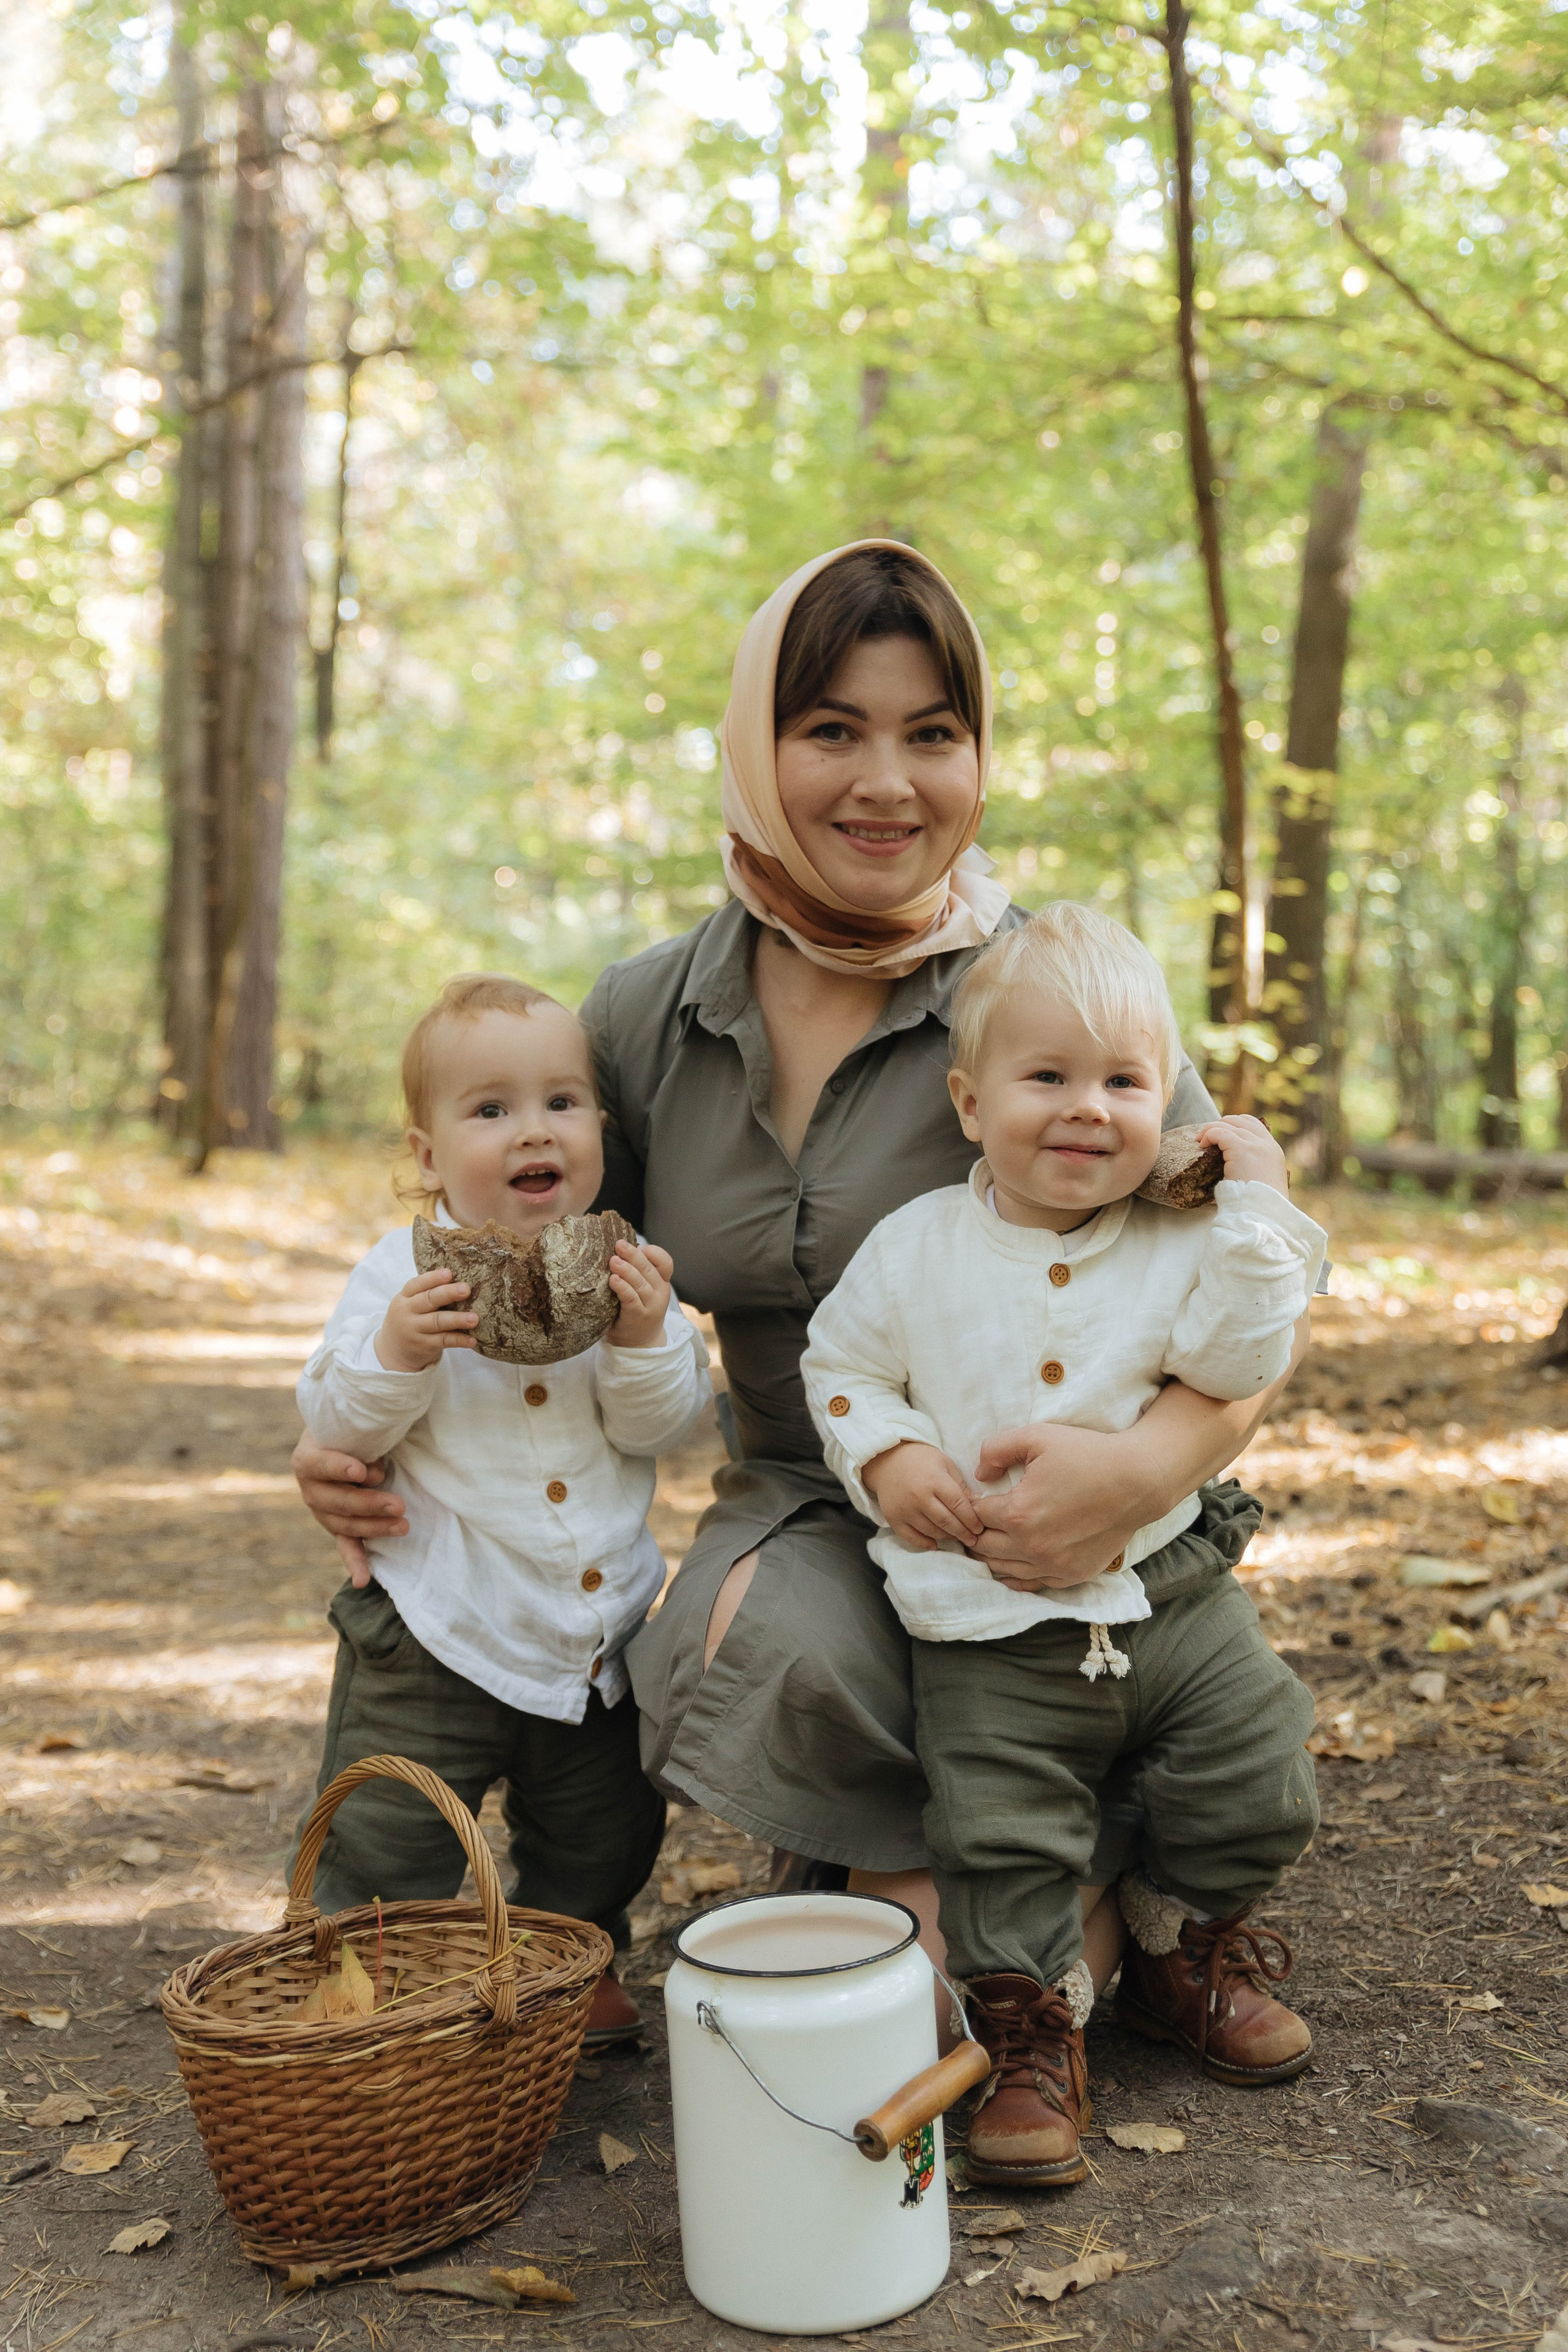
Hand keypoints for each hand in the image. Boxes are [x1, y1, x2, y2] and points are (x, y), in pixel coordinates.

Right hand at [291, 1432, 407, 1589]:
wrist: (342, 1439)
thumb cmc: (354, 1429)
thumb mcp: (355, 1427)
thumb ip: (363, 1439)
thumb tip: (378, 1464)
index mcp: (308, 1459)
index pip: (321, 1465)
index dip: (340, 1468)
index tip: (364, 1470)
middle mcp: (310, 1488)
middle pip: (338, 1501)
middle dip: (370, 1504)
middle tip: (399, 1504)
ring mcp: (322, 1511)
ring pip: (346, 1524)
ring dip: (375, 1528)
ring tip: (403, 1526)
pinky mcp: (337, 1526)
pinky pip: (346, 1545)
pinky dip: (355, 1562)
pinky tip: (363, 1580)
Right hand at [374, 1268, 478, 1371]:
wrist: (393, 1351)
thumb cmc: (410, 1320)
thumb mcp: (410, 1305)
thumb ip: (427, 1294)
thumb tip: (460, 1282)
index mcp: (404, 1297)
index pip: (417, 1284)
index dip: (433, 1278)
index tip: (449, 1273)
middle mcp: (406, 1312)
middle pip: (428, 1300)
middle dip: (448, 1293)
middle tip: (466, 1289)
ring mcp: (414, 1330)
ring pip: (437, 1322)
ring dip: (457, 1319)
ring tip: (474, 1318)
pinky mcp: (423, 1346)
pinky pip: (444, 1341)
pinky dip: (459, 1340)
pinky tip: (472, 1340)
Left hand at [605, 1240, 673, 1347]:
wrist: (639, 1343)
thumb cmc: (637, 1309)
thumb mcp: (645, 1290)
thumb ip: (638, 1273)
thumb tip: (618, 1250)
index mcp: (662, 1282)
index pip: (665, 1263)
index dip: (654, 1252)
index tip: (640, 1246)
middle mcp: (660, 1292)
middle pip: (649, 1269)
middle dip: (633, 1255)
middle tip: (619, 1245)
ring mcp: (651, 1305)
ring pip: (640, 1283)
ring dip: (626, 1270)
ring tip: (613, 1261)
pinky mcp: (638, 1316)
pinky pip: (631, 1299)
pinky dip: (622, 1288)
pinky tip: (613, 1280)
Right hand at [862, 1442, 983, 1552]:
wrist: (886, 1460)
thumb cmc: (920, 1460)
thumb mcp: (945, 1464)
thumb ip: (960, 1485)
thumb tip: (978, 1504)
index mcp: (935, 1480)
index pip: (958, 1505)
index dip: (971, 1519)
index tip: (980, 1528)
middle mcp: (919, 1496)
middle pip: (947, 1522)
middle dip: (963, 1533)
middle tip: (973, 1539)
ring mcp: (905, 1509)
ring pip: (932, 1531)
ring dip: (947, 1537)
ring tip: (956, 1537)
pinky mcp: (893, 1518)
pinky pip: (911, 1537)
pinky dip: (925, 1543)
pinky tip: (935, 1544)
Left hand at [970, 1423, 1153, 1591]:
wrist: (1137, 1480)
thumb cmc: (1088, 1455)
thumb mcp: (1036, 1437)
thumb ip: (996, 1449)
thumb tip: (980, 1474)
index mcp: (1018, 1514)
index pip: (978, 1515)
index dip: (974, 1503)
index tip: (978, 1496)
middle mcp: (1032, 1547)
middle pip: (984, 1547)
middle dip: (977, 1531)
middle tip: (979, 1520)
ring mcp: (1053, 1565)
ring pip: (1003, 1569)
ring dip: (992, 1554)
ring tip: (991, 1538)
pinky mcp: (1072, 1575)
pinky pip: (1032, 1583)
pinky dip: (1017, 1573)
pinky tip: (1012, 1562)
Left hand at [1198, 1114, 1288, 1196]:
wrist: (1262, 1212)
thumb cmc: (1258, 1204)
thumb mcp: (1262, 1180)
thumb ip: (1254, 1166)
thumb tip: (1234, 1163)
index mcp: (1273, 1150)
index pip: (1254, 1125)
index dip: (1236, 1125)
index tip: (1223, 1134)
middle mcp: (1266, 1144)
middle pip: (1241, 1120)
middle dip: (1223, 1124)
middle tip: (1208, 1136)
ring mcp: (1255, 1145)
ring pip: (1229, 1124)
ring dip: (1212, 1129)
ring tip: (1201, 1140)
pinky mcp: (1242, 1149)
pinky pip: (1220, 1132)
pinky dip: (1209, 1134)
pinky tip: (1202, 1144)